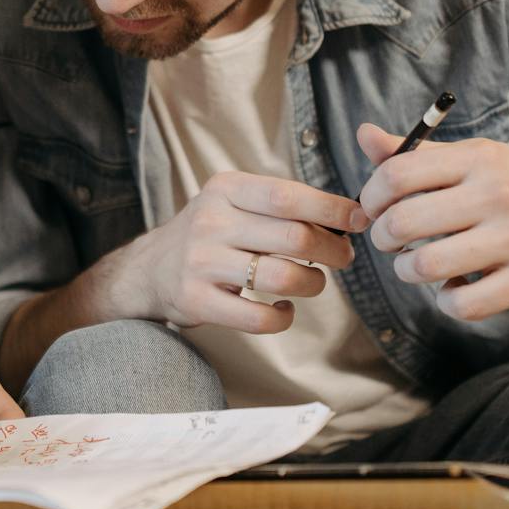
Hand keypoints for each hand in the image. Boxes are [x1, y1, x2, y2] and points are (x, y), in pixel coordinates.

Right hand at [104, 171, 365, 332]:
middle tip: (343, 257)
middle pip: (294, 238)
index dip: (331, 208)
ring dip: (313, 284)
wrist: (151, 269)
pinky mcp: (197, 301)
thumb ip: (282, 205)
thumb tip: (348, 215)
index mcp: (225, 189)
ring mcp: (201, 263)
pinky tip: (284, 308)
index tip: (358, 218)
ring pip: (282, 279)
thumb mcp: (233, 202)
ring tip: (313, 283)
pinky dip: (284, 317)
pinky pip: (260, 319)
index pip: (288, 196)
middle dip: (333, 250)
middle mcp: (211, 222)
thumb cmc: (211, 233)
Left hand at [357, 123, 508, 319]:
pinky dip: (447, 301)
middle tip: (391, 241)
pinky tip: (455, 288)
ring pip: (425, 266)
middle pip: (402, 223)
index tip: (375, 209)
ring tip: (417, 265)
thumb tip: (364, 136)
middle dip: (382, 238)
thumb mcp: (476, 158)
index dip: (371, 197)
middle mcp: (498, 193)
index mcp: (479, 158)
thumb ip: (419, 152)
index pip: (396, 175)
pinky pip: (463, 304)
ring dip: (408, 272)